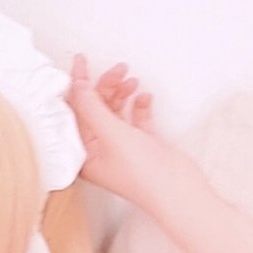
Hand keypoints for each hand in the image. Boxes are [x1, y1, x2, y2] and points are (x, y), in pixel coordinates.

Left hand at [67, 52, 182, 213]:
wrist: (179, 191)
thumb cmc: (143, 174)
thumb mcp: (111, 134)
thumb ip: (91, 107)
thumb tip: (77, 84)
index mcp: (84, 154)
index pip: (74, 113)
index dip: (76, 86)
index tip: (80, 61)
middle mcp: (99, 151)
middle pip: (95, 109)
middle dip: (105, 86)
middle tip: (119, 69)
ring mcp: (122, 147)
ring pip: (115, 110)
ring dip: (122, 92)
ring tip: (132, 81)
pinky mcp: (142, 144)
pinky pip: (136, 117)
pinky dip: (139, 105)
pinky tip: (145, 98)